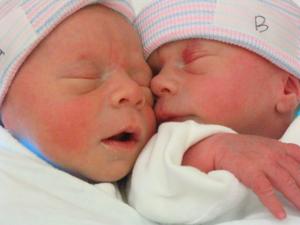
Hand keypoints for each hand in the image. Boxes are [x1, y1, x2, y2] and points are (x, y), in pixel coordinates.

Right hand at [182, 133, 299, 219]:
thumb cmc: (242, 149)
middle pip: (299, 174)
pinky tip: (279, 214)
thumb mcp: (266, 146)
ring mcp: (262, 162)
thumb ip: (282, 155)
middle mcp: (274, 153)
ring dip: (297, 198)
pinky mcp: (250, 172)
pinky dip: (273, 203)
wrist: (219, 145)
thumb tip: (295, 172)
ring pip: (287, 182)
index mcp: (280, 147)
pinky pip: (265, 190)